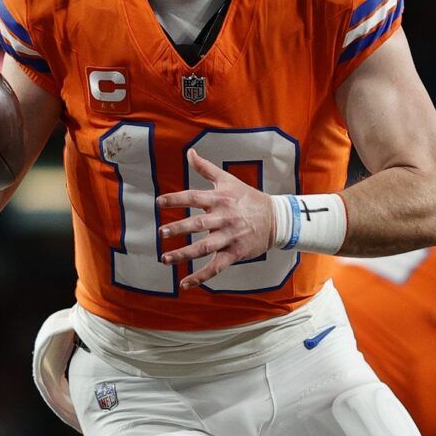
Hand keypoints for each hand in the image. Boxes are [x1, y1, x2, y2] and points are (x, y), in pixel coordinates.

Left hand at [155, 153, 277, 289]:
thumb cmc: (248, 198)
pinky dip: (200, 277)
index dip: (176, 199)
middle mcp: (224, 218)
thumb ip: (206, 168)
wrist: (276, 219)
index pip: (195, 197)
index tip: (159, 202)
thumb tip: (189, 152)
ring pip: (204, 248)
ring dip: (184, 254)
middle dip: (179, 229)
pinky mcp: (234, 253)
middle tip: (161, 233)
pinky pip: (216, 267)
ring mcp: (229, 237)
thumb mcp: (229, 180)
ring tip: (165, 259)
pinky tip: (184, 284)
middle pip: (198, 224)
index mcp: (220, 199)